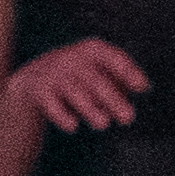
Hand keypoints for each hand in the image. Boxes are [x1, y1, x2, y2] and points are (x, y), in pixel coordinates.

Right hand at [9, 36, 150, 134]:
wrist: (32, 77)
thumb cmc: (80, 76)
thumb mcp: (99, 70)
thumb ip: (119, 81)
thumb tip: (137, 91)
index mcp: (92, 49)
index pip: (114, 58)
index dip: (128, 72)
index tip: (142, 88)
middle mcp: (72, 58)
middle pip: (96, 81)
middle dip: (113, 100)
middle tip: (128, 119)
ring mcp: (53, 72)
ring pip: (75, 93)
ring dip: (90, 109)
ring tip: (103, 124)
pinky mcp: (38, 89)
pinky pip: (51, 104)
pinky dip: (61, 115)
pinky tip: (72, 126)